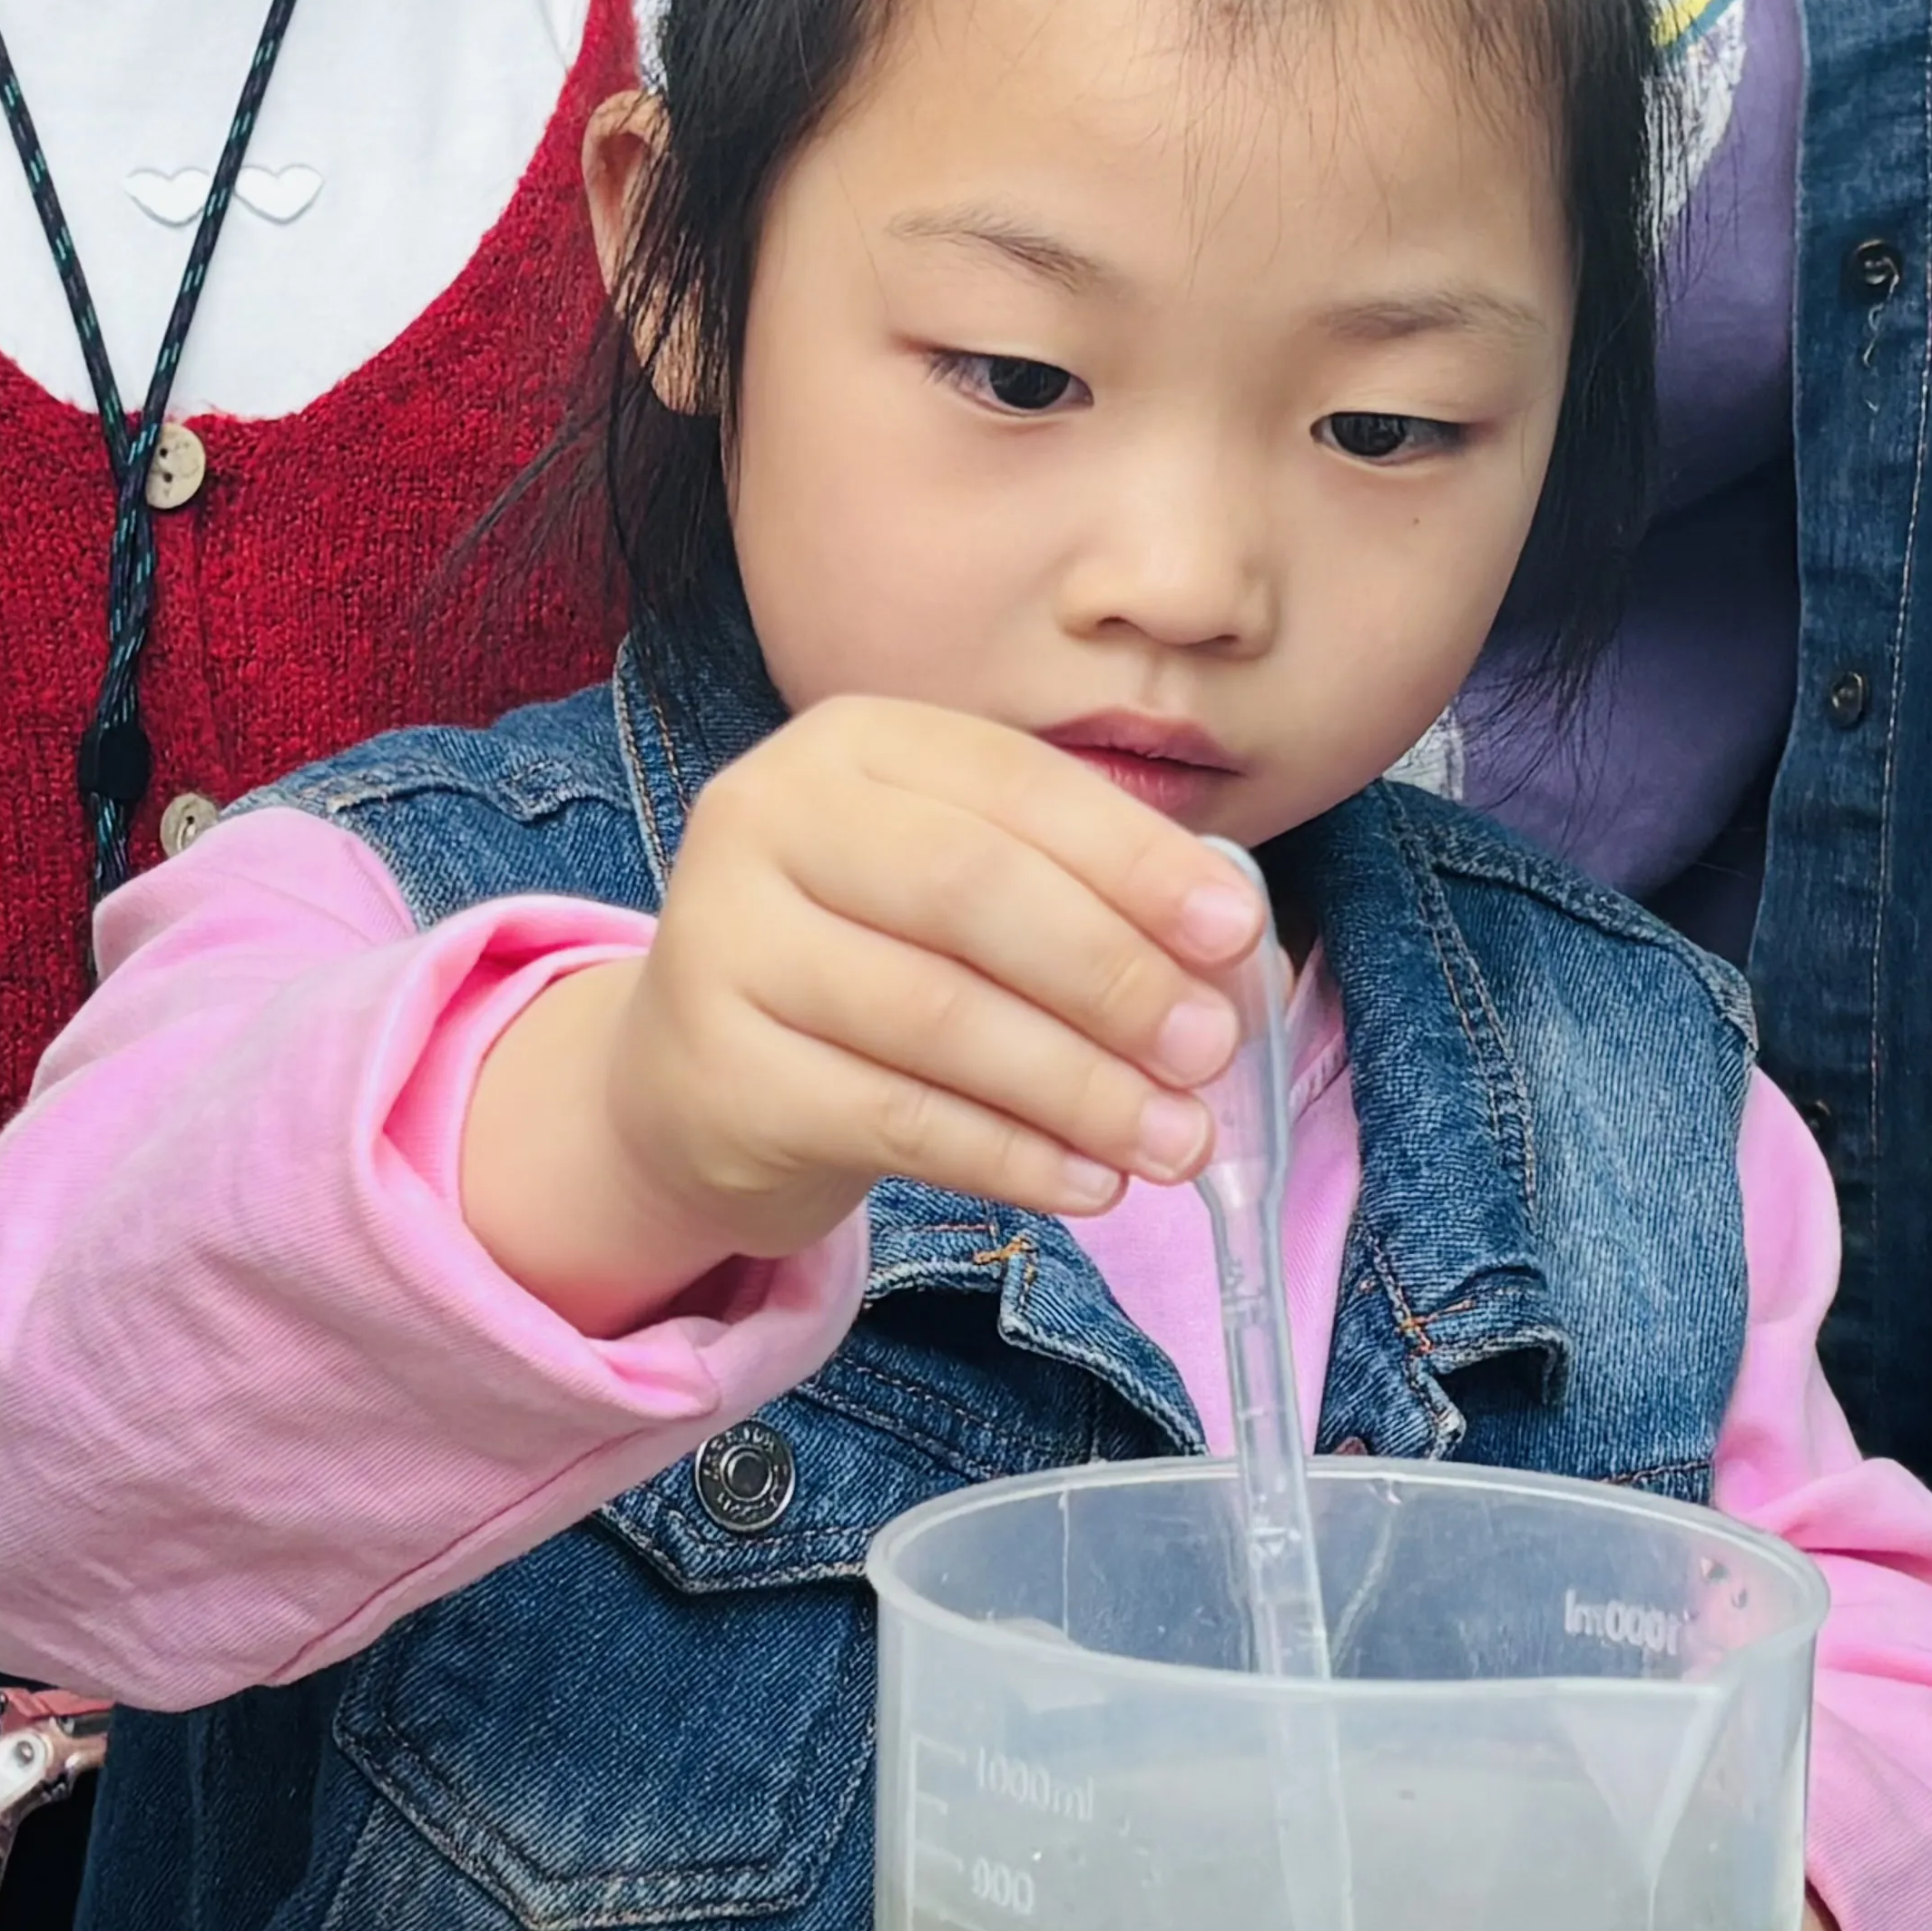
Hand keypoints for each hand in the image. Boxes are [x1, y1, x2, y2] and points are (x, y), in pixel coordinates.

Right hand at [459, 694, 1267, 1330]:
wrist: (694, 1080)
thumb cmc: (867, 962)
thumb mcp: (959, 895)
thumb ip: (1078, 894)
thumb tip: (1229, 952)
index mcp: (851, 746)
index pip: (1015, 784)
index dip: (1135, 858)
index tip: (1237, 932)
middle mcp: (766, 819)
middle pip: (969, 888)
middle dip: (1112, 973)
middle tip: (1210, 1048)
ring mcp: (725, 944)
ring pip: (937, 1016)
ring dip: (1080, 1086)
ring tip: (1175, 1139)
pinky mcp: (719, 1074)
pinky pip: (896, 1119)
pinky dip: (1012, 1157)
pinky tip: (1090, 1184)